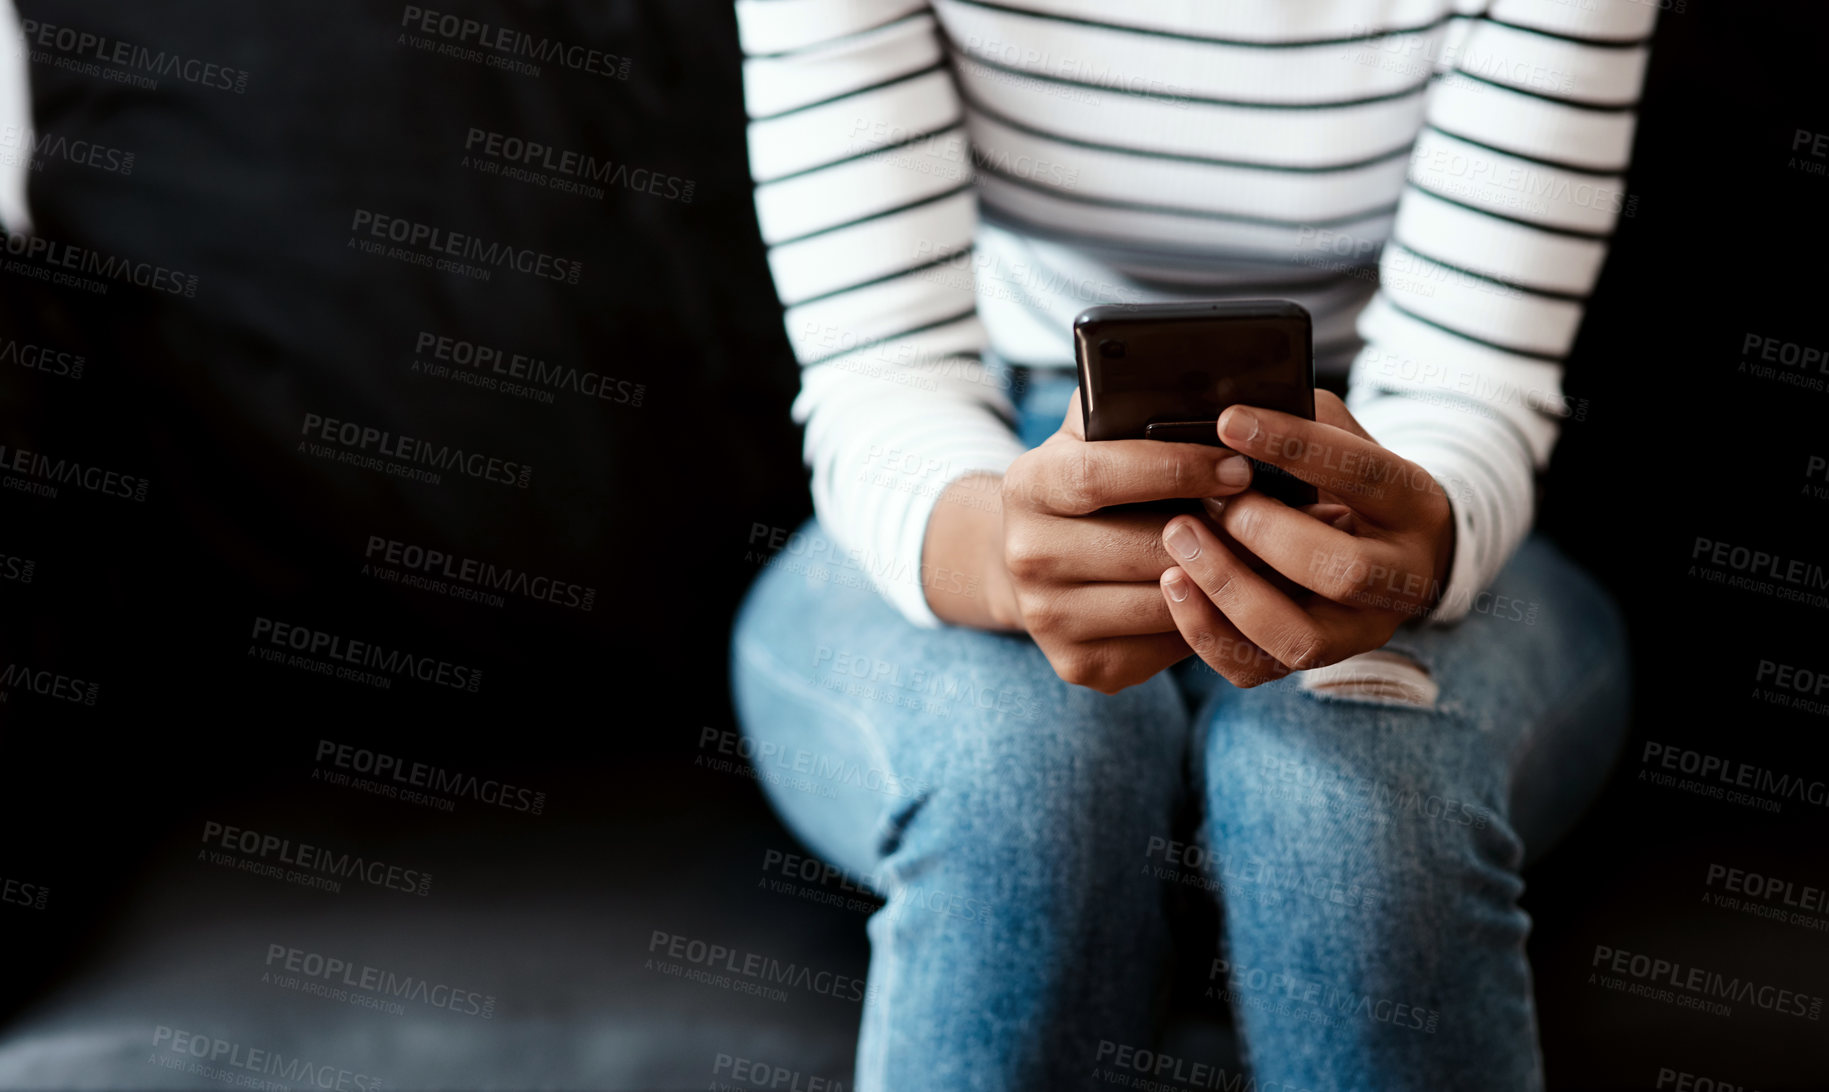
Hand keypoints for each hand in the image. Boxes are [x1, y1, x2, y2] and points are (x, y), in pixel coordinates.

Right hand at [923, 390, 1254, 693]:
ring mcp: (1047, 618)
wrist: (1036, 562)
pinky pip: (1166, 647)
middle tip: (1280, 517)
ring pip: (1164, 603)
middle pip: (1143, 548)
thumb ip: (1130, 408)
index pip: (1100, 474)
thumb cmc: (1090, 484)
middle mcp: (1026, 555)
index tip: (1240, 466)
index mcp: (1027, 485)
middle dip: (1219, 532)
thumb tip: (1209, 388)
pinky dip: (1210, 622)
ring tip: (1275, 556)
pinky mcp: (1079, 665)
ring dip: (1226, 582)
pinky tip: (1237, 596)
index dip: (1176, 469)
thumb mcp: (1094, 435)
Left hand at [1157, 390, 1455, 687]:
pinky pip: (1256, 668)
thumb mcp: (1340, 437)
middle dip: (1266, 535)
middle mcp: (1401, 580)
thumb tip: (1225, 413)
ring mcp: (1361, 633)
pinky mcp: (1313, 664)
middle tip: (1210, 499)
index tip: (1229, 421)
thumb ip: (1300, 421)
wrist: (1378, 547)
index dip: (1295, 446)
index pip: (1363, 474)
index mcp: (1414, 506)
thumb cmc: (1341, 479)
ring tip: (1178, 538)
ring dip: (1229, 588)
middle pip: (1344, 574)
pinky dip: (1207, 630)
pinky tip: (1173, 584)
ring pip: (1300, 636)